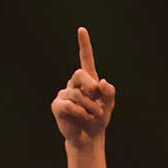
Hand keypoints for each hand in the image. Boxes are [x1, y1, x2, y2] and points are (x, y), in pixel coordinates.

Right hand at [52, 27, 115, 149]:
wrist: (89, 137)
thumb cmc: (99, 119)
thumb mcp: (109, 105)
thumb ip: (109, 93)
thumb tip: (102, 83)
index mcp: (88, 80)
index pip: (85, 58)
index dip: (84, 44)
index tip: (81, 29)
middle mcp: (74, 84)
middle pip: (79, 74)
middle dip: (90, 85)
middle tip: (97, 96)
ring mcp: (64, 94)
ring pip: (78, 94)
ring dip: (91, 107)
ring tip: (94, 116)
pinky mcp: (57, 106)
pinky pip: (70, 105)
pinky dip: (81, 113)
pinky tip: (84, 118)